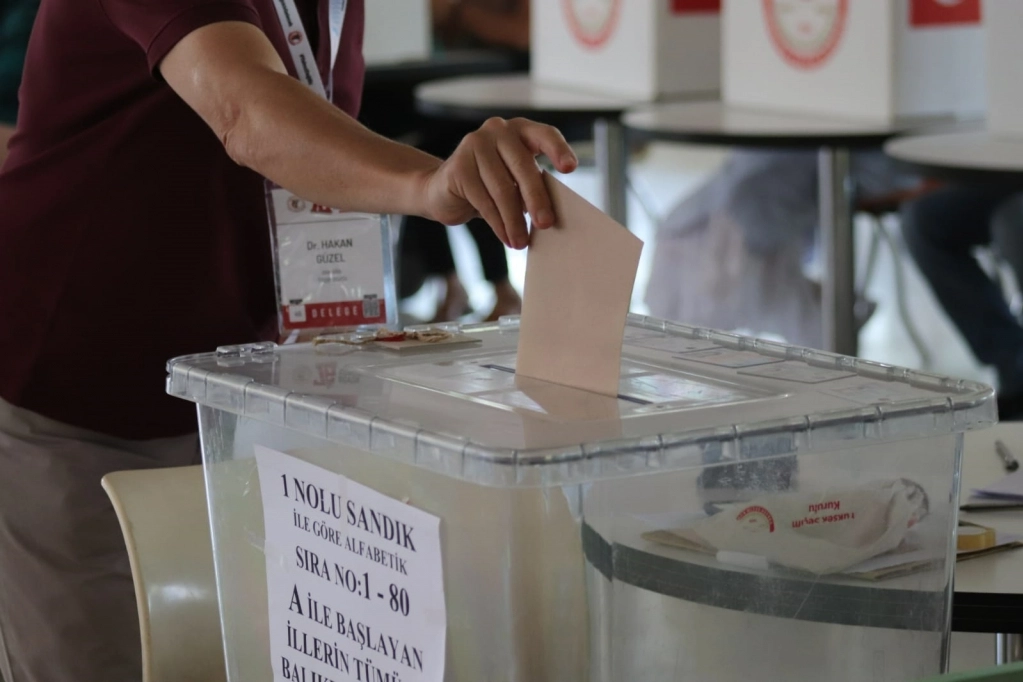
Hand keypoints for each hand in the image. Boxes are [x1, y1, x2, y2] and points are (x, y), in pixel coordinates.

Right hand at [419, 117, 577, 248]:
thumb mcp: (515, 180)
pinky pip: (483, 200)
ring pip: (502, 188)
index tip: (570, 168)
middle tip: (546, 224)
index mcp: (520, 130)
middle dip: (537, 198)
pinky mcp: (458, 166)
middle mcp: (498, 130)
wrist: (444, 189)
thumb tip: (550, 215)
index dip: (558, 150)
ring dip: (514, 220)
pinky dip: (497, 223)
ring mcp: (475, 145)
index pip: (544, 135)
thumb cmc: (489, 185)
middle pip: (523, 166)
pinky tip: (505, 237)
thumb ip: (532, 186)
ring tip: (521, 241)